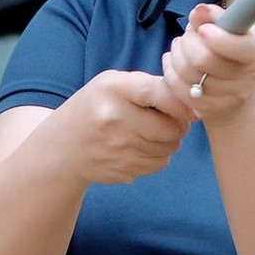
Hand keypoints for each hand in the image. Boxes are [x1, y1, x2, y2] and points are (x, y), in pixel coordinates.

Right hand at [51, 70, 191, 184]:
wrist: (62, 147)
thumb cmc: (97, 107)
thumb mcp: (114, 85)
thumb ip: (151, 86)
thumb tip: (193, 103)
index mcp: (113, 90)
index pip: (160, 94)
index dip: (182, 104)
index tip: (192, 110)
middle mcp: (113, 119)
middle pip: (171, 128)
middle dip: (178, 126)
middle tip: (171, 121)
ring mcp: (116, 148)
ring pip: (168, 149)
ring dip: (170, 142)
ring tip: (154, 133)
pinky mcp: (120, 170)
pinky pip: (158, 165)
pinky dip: (158, 157)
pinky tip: (142, 148)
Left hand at [161, 5, 254, 124]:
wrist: (236, 82)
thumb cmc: (229, 45)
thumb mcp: (228, 25)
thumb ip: (213, 16)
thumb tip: (199, 11)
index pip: (239, 47)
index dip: (217, 38)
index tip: (202, 30)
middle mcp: (248, 77)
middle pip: (204, 60)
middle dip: (187, 43)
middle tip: (186, 36)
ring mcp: (231, 97)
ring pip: (189, 76)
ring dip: (176, 57)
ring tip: (178, 47)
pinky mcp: (211, 110)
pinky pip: (181, 92)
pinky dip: (171, 75)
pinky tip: (173, 64)